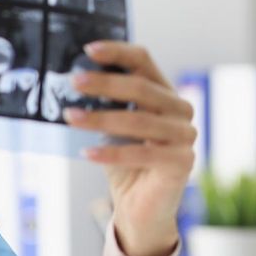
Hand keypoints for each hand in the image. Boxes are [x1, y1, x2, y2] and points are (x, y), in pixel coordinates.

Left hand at [62, 41, 195, 255]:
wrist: (140, 205)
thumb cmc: (124, 161)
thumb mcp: (111, 127)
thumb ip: (103, 105)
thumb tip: (72, 82)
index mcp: (163, 92)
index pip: (144, 62)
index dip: (118, 53)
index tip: (89, 50)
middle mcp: (180, 110)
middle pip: (142, 88)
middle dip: (105, 84)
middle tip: (74, 82)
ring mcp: (185, 136)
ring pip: (140, 121)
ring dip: (100, 118)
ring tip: (70, 117)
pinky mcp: (182, 163)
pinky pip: (142, 154)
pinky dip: (111, 154)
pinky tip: (86, 152)